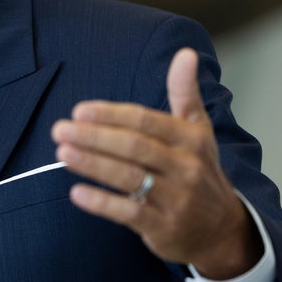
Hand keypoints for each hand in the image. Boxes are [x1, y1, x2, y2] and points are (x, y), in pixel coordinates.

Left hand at [51, 48, 263, 278]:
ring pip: (129, 177)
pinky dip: (101, 203)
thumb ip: (185, 92)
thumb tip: (185, 53)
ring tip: (62, 152)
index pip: (145, 120)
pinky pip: (129, 212)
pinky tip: (76, 192)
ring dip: (91, 164)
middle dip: (93, 137)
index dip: (111, 115)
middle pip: (134, 146)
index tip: (79, 110)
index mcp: (191, 138)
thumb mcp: (197, 129)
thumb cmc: (199, 170)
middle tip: (60, 129)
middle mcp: (186, 166)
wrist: (221, 228)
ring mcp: (176, 198)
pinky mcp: (164, 227)